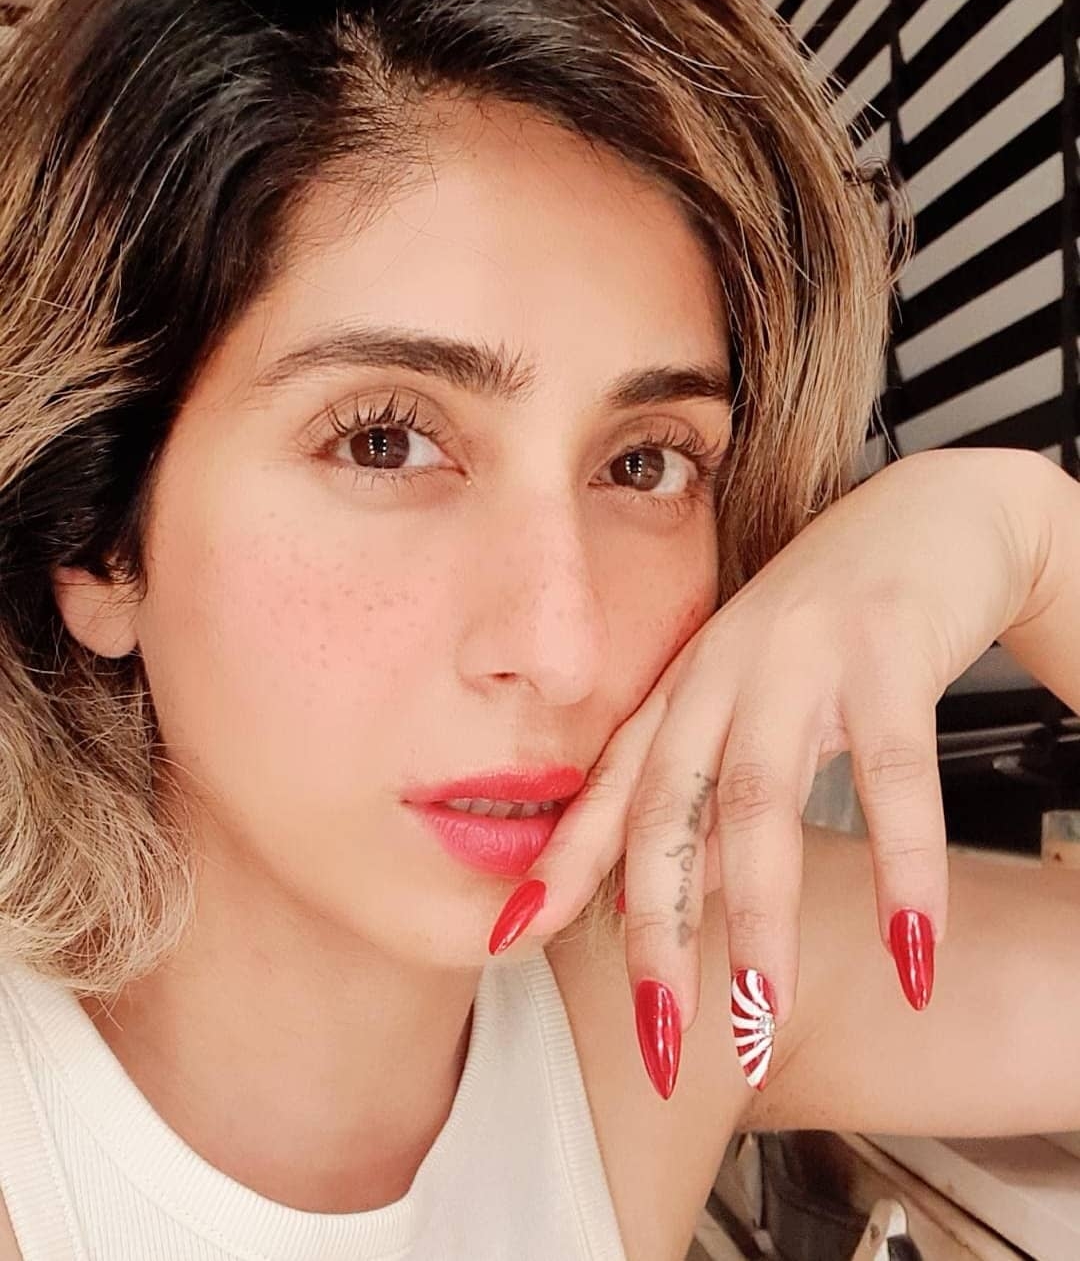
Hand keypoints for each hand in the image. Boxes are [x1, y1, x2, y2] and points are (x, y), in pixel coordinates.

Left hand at [484, 446, 1051, 1098]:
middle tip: (659, 1032)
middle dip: (656, 926)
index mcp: (687, 687)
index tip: (509, 939)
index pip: (611, 787)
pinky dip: (904, 868)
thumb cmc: (833, 619)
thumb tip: (685, 893)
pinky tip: (914, 948)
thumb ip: (716, 779)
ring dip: (759, 917)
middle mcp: (724, 673)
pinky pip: (894, 775)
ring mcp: (800, 659)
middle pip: (668, 808)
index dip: (561, 862)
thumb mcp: (756, 693)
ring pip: (760, 800)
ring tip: (760, 1014)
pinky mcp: (886, 652)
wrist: (932, 518)